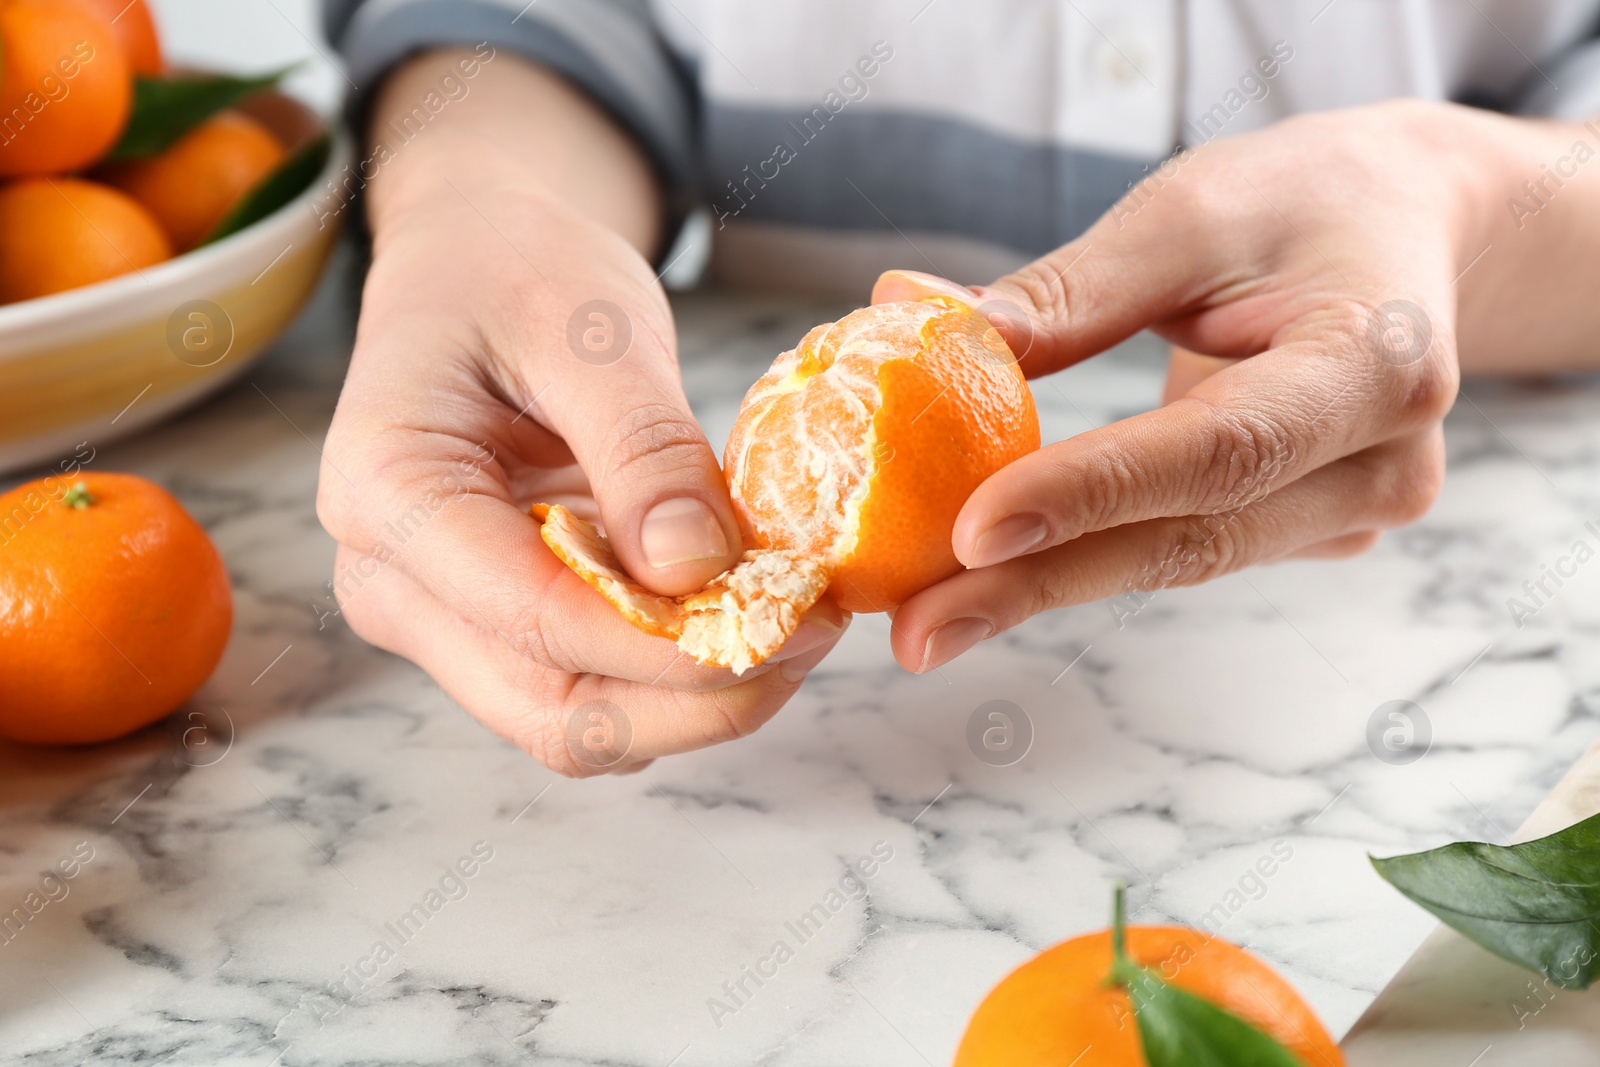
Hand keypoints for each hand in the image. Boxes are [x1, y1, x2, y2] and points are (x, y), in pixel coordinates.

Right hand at [317, 55, 844, 774]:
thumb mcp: (590, 329)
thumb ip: (642, 448)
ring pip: (576, 724)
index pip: (536, 617)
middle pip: (552, 711)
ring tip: (796, 629)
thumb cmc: (519, 270)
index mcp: (388, 492)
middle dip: (695, 696)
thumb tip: (697, 573)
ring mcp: (440, 617)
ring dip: (695, 702)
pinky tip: (747, 616)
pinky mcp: (496, 626)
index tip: (792, 620)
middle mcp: (392, 582)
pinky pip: (590, 689)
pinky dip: (675, 679)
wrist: (478, 262)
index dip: (670, 644)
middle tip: (811, 636)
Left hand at [874, 100, 1534, 672]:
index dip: (1092, 492)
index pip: (1219, 448)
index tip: (972, 530)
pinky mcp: (1314, 531)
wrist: (1404, 232)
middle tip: (918, 630)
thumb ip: (1070, 290)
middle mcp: (1383, 461)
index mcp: (1376, 362)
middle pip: (1193, 537)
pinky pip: (1188, 547)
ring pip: (1184, 557)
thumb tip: (920, 317)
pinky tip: (996, 574)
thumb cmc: (1298, 204)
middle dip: (1041, 583)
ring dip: (1049, 584)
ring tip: (929, 616)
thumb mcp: (1188, 213)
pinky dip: (1089, 556)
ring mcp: (1356, 511)